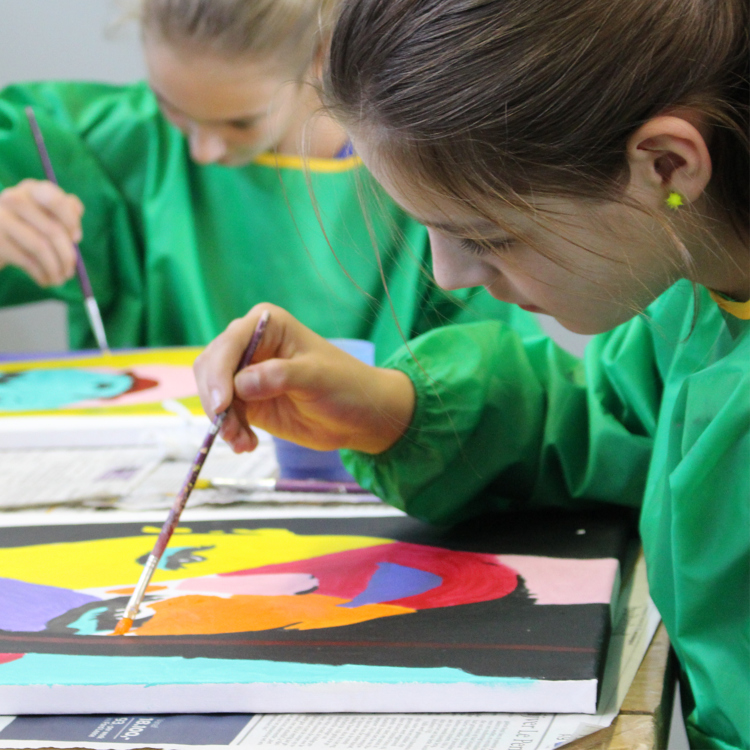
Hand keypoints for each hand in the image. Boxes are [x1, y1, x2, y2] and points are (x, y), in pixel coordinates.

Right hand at [0, 179, 82, 285]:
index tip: (77, 239)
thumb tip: (75, 234)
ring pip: (40, 248)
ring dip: (55, 268)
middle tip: (71, 271)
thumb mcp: (48, 214)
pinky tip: (45, 280)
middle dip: (67, 256)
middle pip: (52, 230)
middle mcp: (14, 199)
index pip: (55, 200)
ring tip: (60, 279)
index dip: (71, 221)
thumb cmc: (31, 225)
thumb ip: (67, 213)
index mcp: (33, 189)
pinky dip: (41, 274)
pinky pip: (27, 260)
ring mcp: (1, 218)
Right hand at [194, 303, 415, 454]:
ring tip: (243, 443)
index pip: (229, 343)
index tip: (222, 403)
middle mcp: (250, 345)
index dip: (219, 373)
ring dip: (222, 421)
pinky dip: (231, 431)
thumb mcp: (316, 378)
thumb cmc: (345, 386)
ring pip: (214, 394)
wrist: (360, 416)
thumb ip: (278, 377)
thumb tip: (240, 384)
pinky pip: (226, 415)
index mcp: (267, 324)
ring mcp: (247, 374)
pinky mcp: (249, 401)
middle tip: (230, 430)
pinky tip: (247, 445)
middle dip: (216, 400)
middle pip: (212, 367)